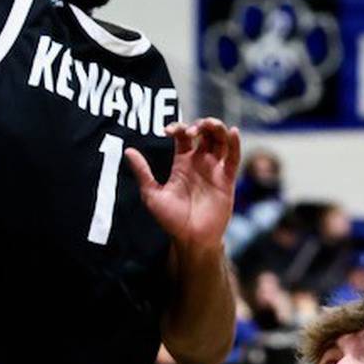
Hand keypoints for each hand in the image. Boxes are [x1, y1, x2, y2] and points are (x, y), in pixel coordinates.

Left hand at [128, 118, 240, 254]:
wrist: (191, 239)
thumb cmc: (171, 220)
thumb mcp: (151, 195)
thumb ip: (143, 172)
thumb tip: (128, 150)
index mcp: (182, 163)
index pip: (183, 136)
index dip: (178, 128)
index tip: (167, 131)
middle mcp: (200, 163)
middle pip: (204, 133)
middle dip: (199, 125)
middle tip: (191, 132)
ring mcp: (214, 170)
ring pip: (220, 140)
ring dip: (216, 127)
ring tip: (209, 125)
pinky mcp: (227, 179)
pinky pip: (234, 158)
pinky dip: (235, 144)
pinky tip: (232, 131)